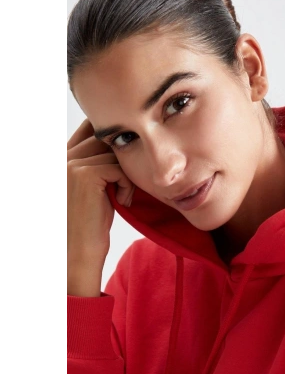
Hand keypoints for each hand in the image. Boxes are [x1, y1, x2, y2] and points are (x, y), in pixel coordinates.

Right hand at [65, 119, 134, 295]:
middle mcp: (67, 156)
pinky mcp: (86, 174)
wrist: (84, 246)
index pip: (91, 127)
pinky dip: (128, 186)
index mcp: (67, 155)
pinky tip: (121, 201)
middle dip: (124, 161)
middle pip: (108, 141)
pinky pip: (120, 169)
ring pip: (116, 155)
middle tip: (125, 186)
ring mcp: (74, 164)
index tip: (124, 159)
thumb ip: (103, 158)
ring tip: (122, 196)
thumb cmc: (94, 217)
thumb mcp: (99, 183)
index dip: (112, 138)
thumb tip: (125, 137)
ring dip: (128, 176)